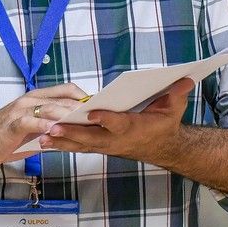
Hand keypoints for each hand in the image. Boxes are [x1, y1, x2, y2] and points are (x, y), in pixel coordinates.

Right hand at [0, 83, 93, 172]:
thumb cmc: (6, 139)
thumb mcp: (33, 131)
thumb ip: (51, 126)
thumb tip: (76, 129)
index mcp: (36, 98)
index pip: (66, 90)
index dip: (84, 96)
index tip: (102, 106)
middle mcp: (29, 99)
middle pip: (62, 98)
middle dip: (83, 106)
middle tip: (102, 113)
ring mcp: (20, 110)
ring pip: (50, 107)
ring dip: (69, 114)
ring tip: (86, 121)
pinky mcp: (12, 124)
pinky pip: (31, 121)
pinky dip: (45, 125)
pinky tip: (57, 130)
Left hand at [37, 77, 196, 164]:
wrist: (162, 147)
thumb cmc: (165, 124)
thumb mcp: (175, 108)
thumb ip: (177, 94)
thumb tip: (186, 79)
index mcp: (133, 128)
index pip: (118, 124)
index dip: (105, 119)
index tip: (92, 113)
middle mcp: (116, 140)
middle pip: (92, 138)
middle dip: (72, 134)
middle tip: (52, 130)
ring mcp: (106, 146)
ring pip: (81, 145)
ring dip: (62, 143)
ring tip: (41, 139)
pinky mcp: (99, 146)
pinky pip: (78, 147)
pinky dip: (62, 145)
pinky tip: (44, 142)